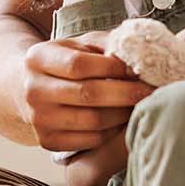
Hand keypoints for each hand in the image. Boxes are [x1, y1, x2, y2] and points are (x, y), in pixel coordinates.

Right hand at [20, 34, 154, 153]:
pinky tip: (124, 120)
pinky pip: (90, 140)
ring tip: (141, 105)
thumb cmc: (69, 62)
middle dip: (127, 93)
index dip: (113, 67)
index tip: (140, 69)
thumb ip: (108, 44)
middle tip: (152, 91)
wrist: (34, 88)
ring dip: (123, 114)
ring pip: (92, 121)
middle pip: (88, 94)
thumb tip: (141, 54)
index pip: (79, 65)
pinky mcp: (48, 141)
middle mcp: (32, 90)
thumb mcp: (82, 44)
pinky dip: (113, 132)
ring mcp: (38, 119)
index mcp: (37, 58)